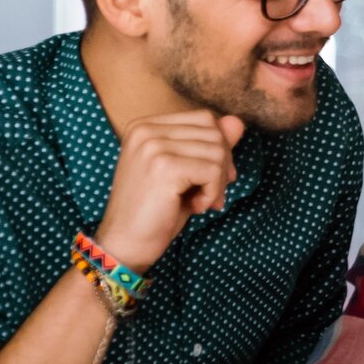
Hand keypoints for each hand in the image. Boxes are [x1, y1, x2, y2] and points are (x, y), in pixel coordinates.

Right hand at [93, 110, 245, 272]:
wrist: (125, 244)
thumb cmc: (156, 210)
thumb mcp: (186, 172)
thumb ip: (210, 144)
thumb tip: (238, 122)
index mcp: (145, 126)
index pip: (205, 119)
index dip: (219, 148)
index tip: (211, 178)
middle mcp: (145, 130)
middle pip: (214, 133)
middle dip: (222, 167)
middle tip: (209, 195)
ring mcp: (153, 146)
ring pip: (217, 152)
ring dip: (217, 183)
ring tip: (198, 202)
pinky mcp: (164, 166)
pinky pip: (212, 171)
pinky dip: (212, 193)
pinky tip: (194, 207)